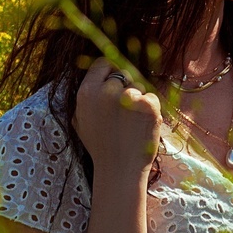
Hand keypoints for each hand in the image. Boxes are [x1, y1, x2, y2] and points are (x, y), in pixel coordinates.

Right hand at [71, 58, 162, 174]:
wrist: (119, 169)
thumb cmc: (100, 145)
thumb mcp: (80, 119)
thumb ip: (87, 95)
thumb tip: (97, 73)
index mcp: (86, 92)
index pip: (103, 63)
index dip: (110, 71)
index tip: (116, 82)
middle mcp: (106, 91)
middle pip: (123, 73)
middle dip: (126, 88)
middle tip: (124, 112)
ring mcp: (128, 97)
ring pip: (139, 86)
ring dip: (138, 100)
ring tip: (130, 124)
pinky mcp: (148, 105)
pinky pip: (152, 97)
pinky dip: (150, 110)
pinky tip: (141, 126)